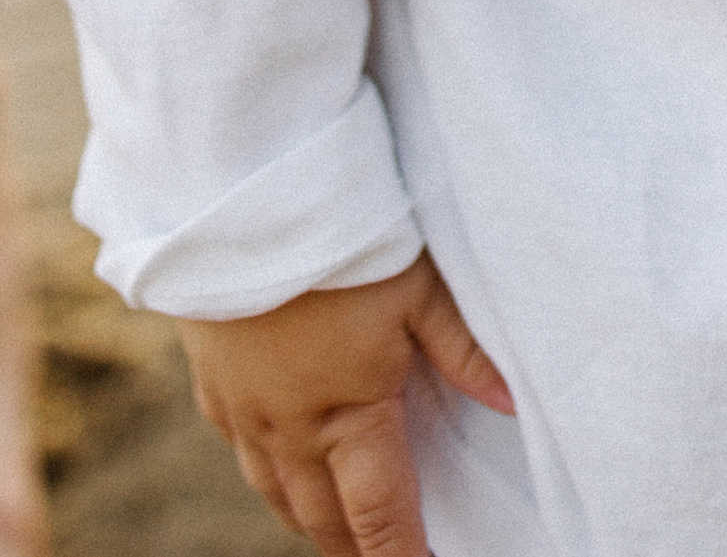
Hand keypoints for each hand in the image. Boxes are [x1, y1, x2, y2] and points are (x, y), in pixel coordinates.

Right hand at [178, 254, 515, 556]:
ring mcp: (245, 411)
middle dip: (354, 547)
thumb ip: (463, 350)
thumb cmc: (338, 241)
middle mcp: (292, 430)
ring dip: (308, 520)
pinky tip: (273, 466)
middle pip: (324, 517)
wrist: (236, 205)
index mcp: (350, 415)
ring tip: (333, 532)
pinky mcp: (213, 383)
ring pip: (275, 493)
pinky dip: (264, 473)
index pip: (380, 514)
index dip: (401, 556)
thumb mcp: (416, 286)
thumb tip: (513, 404)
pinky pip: (238, 452)